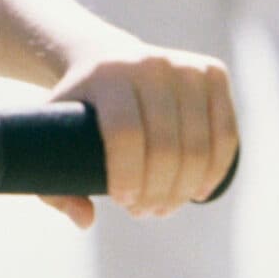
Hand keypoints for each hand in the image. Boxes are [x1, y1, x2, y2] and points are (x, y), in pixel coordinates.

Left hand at [43, 39, 237, 227]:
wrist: (105, 58)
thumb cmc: (78, 108)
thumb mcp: (53, 138)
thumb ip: (55, 187)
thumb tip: (86, 220)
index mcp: (106, 73)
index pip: (125, 133)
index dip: (129, 177)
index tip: (122, 202)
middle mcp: (148, 62)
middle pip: (165, 145)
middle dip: (158, 193)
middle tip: (144, 212)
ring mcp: (184, 65)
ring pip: (198, 145)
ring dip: (185, 189)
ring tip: (165, 206)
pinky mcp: (212, 72)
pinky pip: (225, 133)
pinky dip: (216, 170)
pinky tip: (199, 190)